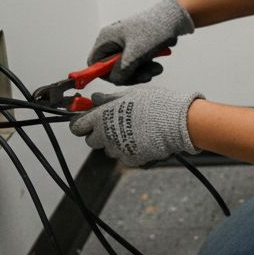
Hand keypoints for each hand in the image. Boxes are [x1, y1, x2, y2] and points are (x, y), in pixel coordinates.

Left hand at [70, 87, 203, 166]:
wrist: (177, 122)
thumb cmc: (156, 104)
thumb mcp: (131, 95)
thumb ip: (109, 99)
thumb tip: (95, 99)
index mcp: (102, 118)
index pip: (77, 126)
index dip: (82, 124)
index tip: (88, 121)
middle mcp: (105, 136)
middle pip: (91, 140)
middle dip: (99, 134)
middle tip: (114, 125)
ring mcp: (117, 150)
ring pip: (108, 149)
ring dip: (115, 142)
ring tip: (134, 131)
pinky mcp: (130, 160)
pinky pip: (124, 156)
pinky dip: (130, 150)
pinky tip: (142, 140)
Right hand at [88, 0, 194, 83]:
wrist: (174, 19)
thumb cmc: (154, 29)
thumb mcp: (136, 52)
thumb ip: (123, 69)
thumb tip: (116, 80)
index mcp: (107, 38)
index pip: (95, 63)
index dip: (104, 74)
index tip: (121, 78)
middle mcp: (113, 41)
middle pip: (112, 68)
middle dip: (130, 75)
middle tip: (145, 76)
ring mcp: (125, 44)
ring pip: (127, 68)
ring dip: (142, 72)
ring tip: (156, 68)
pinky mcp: (136, 47)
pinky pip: (137, 64)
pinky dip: (146, 67)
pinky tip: (157, 64)